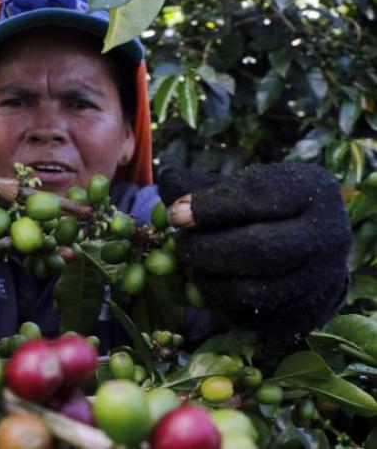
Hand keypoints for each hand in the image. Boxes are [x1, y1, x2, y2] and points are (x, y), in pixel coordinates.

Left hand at [158, 163, 350, 340]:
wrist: (311, 250)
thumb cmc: (266, 209)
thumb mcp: (241, 187)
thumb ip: (203, 186)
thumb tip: (168, 181)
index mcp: (313, 191)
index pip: (257, 197)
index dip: (209, 207)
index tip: (175, 214)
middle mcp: (329, 236)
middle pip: (259, 248)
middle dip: (207, 249)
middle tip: (180, 246)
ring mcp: (322, 280)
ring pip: (256, 290)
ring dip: (210, 280)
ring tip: (191, 267)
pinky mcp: (308, 314)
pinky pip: (255, 317)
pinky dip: (224, 304)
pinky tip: (210, 286)